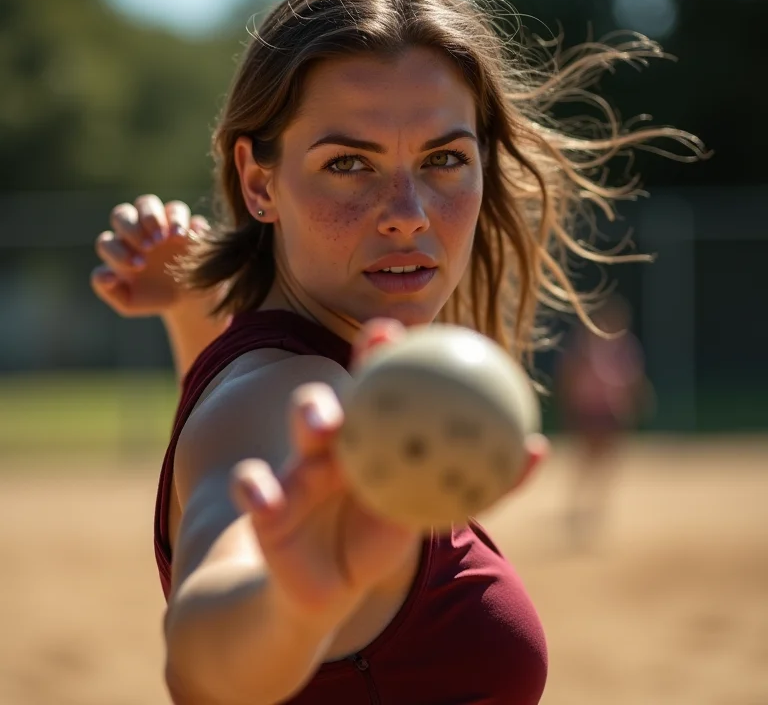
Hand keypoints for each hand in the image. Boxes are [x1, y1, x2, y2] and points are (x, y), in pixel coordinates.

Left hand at [90, 195, 210, 317]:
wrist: (186, 298)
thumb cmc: (154, 297)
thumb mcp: (130, 303)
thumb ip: (109, 291)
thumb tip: (107, 276)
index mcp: (119, 249)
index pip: (107, 242)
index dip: (119, 252)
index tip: (139, 267)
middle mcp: (135, 231)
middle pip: (122, 213)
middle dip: (133, 229)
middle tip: (150, 247)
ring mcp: (159, 224)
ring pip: (147, 203)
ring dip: (152, 217)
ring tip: (166, 238)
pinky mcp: (182, 223)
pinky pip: (178, 210)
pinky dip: (182, 221)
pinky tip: (186, 238)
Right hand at [230, 319, 547, 623]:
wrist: (325, 586)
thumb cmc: (378, 533)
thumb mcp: (429, 510)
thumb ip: (480, 483)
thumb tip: (538, 447)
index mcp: (369, 433)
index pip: (384, 383)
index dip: (395, 350)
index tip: (415, 326)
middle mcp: (334, 439)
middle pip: (354, 383)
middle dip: (359, 365)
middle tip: (378, 345)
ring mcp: (296, 464)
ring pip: (299, 428)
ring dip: (309, 415)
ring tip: (324, 425)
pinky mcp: (264, 502)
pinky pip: (253, 489)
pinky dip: (255, 490)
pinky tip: (263, 499)